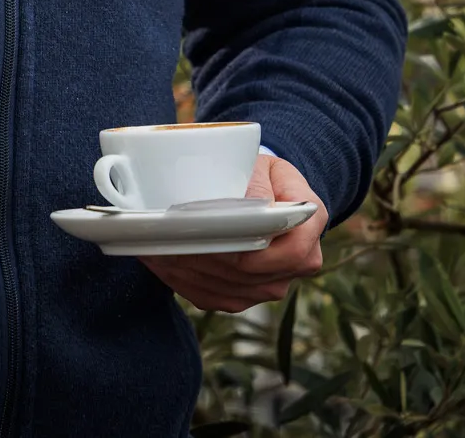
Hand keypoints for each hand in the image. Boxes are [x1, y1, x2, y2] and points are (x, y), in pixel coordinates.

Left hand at [137, 153, 325, 312]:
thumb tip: (249, 205)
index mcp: (310, 224)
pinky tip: (161, 263)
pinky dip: (184, 282)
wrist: (262, 191)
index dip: (245, 246)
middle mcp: (299, 262)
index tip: (206, 233)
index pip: (286, 250)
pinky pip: (215, 298)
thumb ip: (258, 184)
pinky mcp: (247, 295)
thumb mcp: (263, 166)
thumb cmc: (259, 174)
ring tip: (154, 249)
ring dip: (189, 272)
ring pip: (228, 290)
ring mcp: (273, 284)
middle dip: (206, 258)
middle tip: (165, 240)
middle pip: (249, 274)